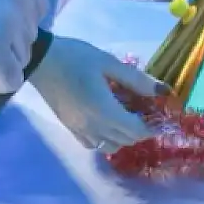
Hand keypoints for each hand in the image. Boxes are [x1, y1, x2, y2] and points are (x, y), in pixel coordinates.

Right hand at [30, 37, 157, 151]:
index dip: (152, 127)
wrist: (41, 60)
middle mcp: (94, 127)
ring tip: (125, 117)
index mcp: (105, 111)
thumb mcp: (108, 63)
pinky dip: (106, 140)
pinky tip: (106, 123)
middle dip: (140, 130)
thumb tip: (162, 91)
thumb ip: (136, 79)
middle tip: (144, 112)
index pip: (136, 131)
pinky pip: (94, 145)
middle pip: (125, 140)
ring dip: (123, 136)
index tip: (159, 116)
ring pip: (110, 146)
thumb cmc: (76, 58)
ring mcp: (80, 131)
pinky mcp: (70, 129)